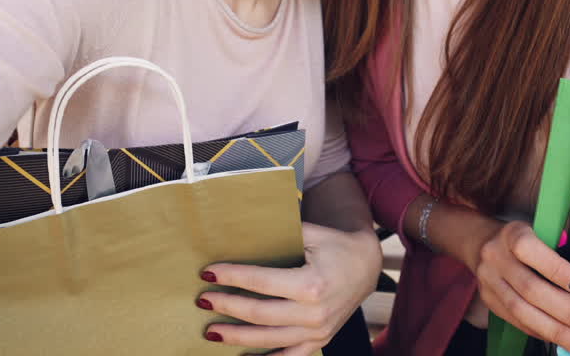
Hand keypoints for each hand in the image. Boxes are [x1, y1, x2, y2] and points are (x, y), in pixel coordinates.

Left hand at [198, 223, 380, 354]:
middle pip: (259, 314)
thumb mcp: (312, 233)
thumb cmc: (335, 246)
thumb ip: (281, 233)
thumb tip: (242, 229)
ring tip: (211, 331)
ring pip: (268, 339)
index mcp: (311, 284)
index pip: (261, 283)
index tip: (209, 272)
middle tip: (202, 300)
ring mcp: (318, 331)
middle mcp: (314, 313)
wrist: (367, 266)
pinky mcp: (319, 341)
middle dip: (227, 307)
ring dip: (236, 336)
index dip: (232, 277)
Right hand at [474, 221, 569, 355]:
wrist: (481, 242)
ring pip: (522, 311)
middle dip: (567, 312)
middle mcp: (496, 257)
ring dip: (556, 331)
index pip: (532, 251)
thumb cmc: (522, 238)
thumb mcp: (539, 230)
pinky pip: (517, 321)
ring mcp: (489, 281)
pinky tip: (561, 340)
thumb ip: (560, 250)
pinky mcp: (489, 300)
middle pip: (531, 289)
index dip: (559, 271)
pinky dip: (541, 332)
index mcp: (512, 234)